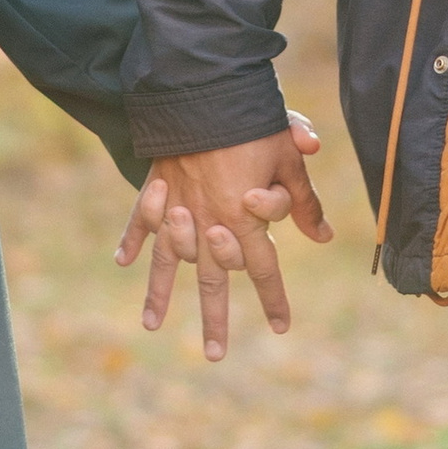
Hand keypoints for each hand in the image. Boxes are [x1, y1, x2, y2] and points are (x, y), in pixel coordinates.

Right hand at [117, 110, 331, 362]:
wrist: (200, 92)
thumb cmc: (251, 122)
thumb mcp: (288, 158)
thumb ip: (304, 202)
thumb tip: (325, 237)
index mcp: (244, 217)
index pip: (263, 268)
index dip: (274, 298)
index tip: (282, 327)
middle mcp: (208, 222)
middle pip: (214, 279)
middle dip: (215, 319)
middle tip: (214, 355)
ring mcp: (176, 208)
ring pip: (169, 261)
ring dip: (160, 295)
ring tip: (151, 326)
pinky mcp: (155, 188)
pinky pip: (140, 222)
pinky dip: (131, 240)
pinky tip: (122, 263)